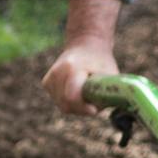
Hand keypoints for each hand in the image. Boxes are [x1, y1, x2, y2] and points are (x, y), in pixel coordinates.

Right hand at [42, 0, 122, 115]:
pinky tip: (79, 93)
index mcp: (72, 69)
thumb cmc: (101, 62)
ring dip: (78, 107)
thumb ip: (107, 93)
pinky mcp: (47, 83)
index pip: (72, 97)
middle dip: (83, 109)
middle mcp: (56, 73)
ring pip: (63, 106)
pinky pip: (60, 102)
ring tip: (88, 94)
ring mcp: (49, 78)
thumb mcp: (110, 75)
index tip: (95, 110)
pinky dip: (71, 103)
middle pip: (67, 105)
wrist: (85, 45)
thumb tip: (101, 112)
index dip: (84, 108)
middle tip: (95, 103)